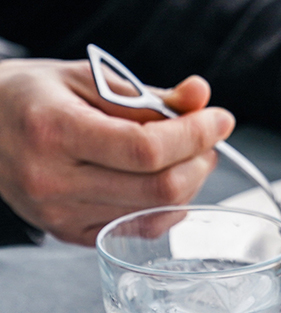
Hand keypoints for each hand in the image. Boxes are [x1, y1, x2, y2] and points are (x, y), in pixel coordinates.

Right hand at [0, 58, 234, 244]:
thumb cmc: (29, 97)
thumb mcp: (83, 78)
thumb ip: (147, 94)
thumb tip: (201, 97)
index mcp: (52, 131)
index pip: (147, 148)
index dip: (194, 135)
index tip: (220, 118)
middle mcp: (53, 181)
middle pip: (158, 189)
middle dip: (199, 162)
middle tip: (208, 140)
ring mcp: (60, 215)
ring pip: (155, 213)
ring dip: (189, 184)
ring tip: (187, 155)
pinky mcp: (69, 234)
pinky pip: (139, 229)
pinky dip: (166, 207)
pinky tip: (164, 181)